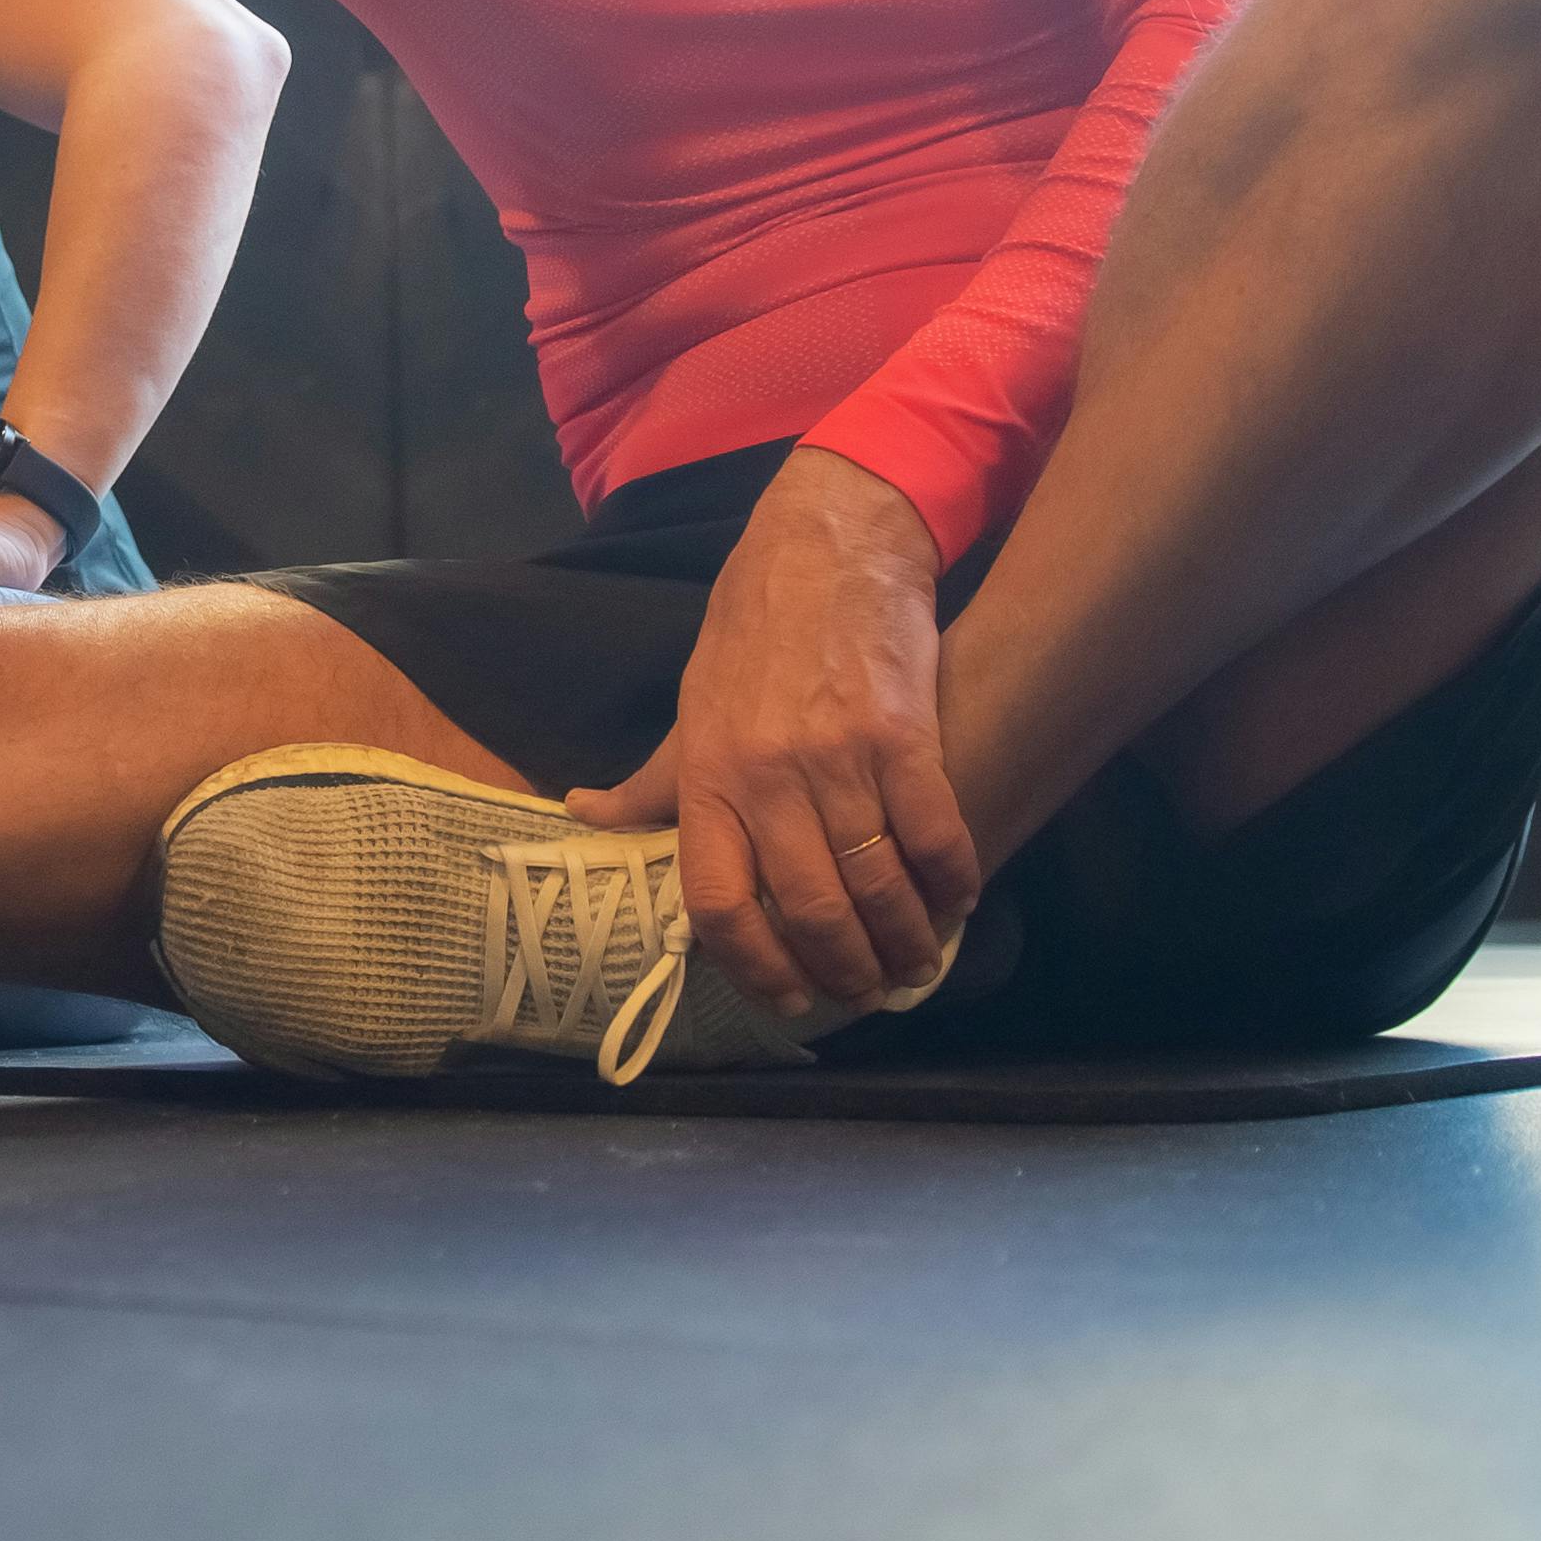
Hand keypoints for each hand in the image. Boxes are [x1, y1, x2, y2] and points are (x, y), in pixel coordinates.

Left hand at [572, 448, 978, 1018]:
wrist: (824, 543)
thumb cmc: (751, 630)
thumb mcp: (690, 707)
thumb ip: (651, 779)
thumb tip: (583, 812)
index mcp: (708, 780)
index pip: (717, 903)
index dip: (754, 965)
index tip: (789, 996)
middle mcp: (766, 777)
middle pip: (808, 908)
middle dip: (844, 968)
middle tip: (869, 989)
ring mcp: (836, 756)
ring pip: (875, 881)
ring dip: (903, 937)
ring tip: (916, 960)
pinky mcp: (902, 732)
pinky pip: (933, 830)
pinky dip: (951, 878)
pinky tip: (958, 899)